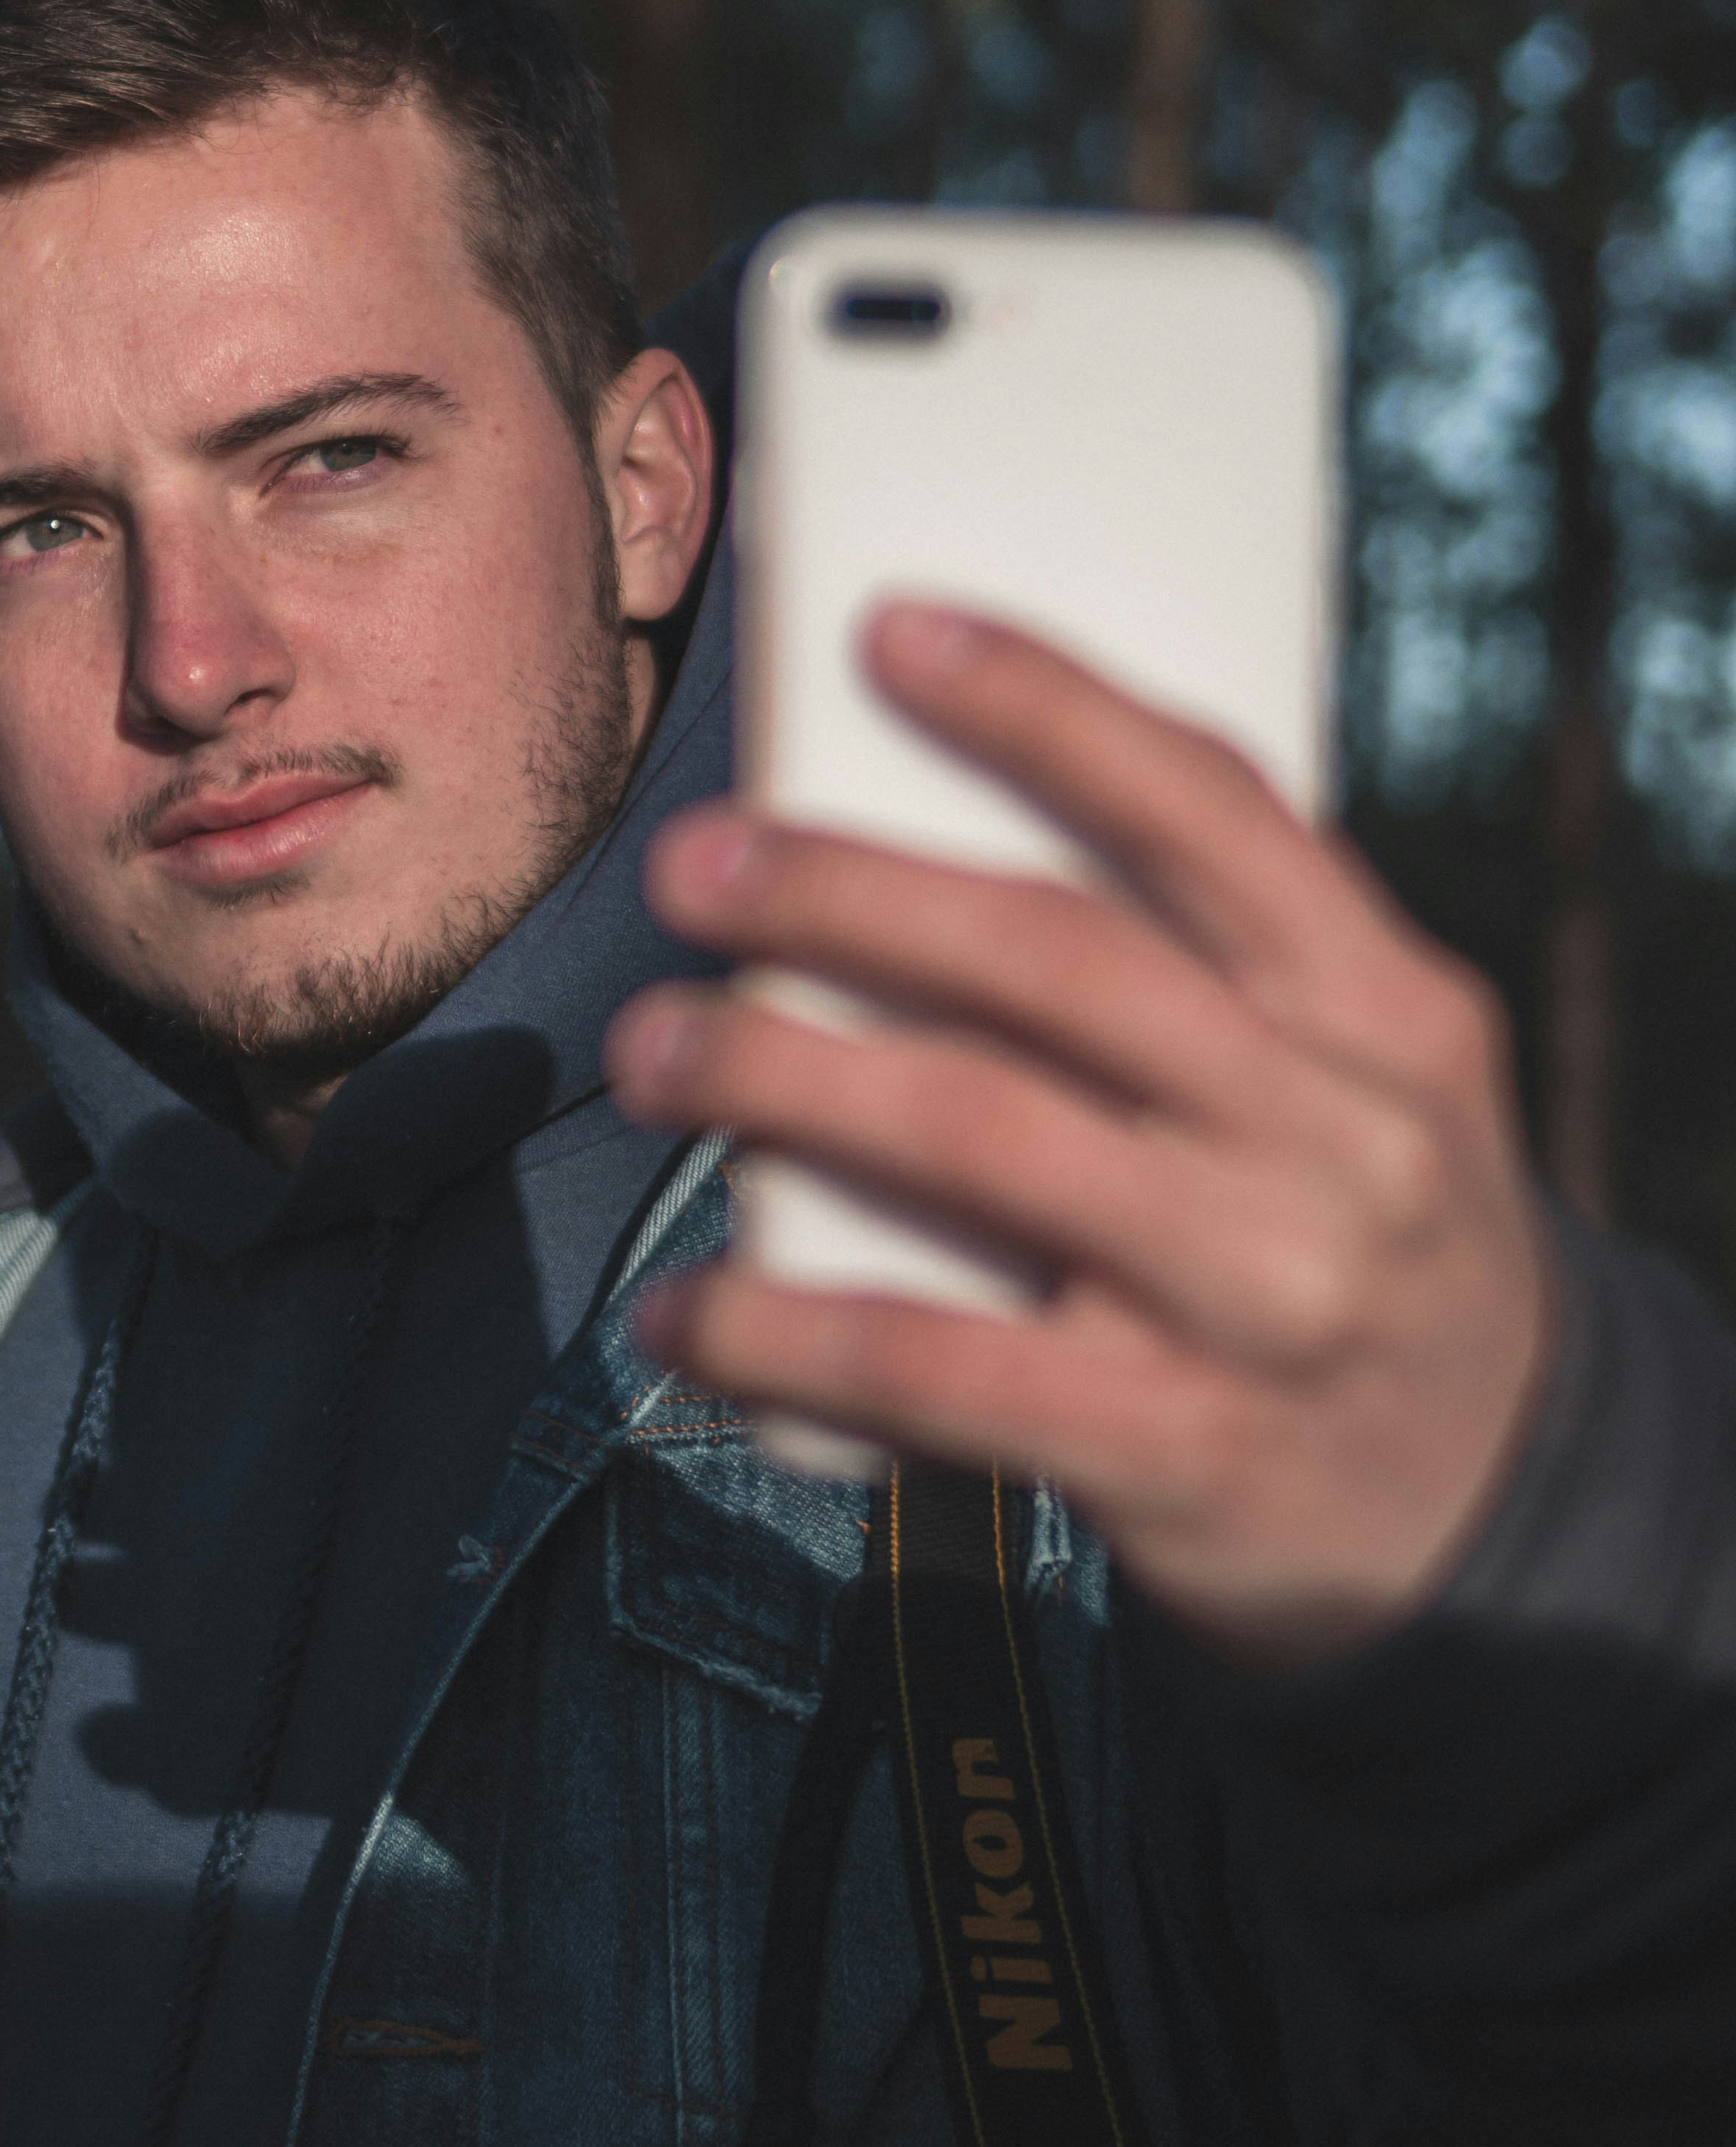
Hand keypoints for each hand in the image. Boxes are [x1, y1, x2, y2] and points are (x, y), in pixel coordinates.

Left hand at [603, 602, 1557, 1664]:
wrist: (1495, 1517)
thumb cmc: (1354, 1234)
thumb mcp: (1361, 1077)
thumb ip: (1213, 958)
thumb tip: (953, 805)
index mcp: (1387, 1010)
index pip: (1210, 812)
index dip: (1045, 706)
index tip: (888, 629)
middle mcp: (1343, 1139)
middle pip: (1060, 962)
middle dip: (849, 892)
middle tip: (692, 861)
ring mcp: (1268, 1299)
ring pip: (981, 1139)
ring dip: (782, 1079)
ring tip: (650, 1047)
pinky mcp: (1186, 1454)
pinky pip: (944, 1369)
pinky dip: (785, 1336)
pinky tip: (680, 1314)